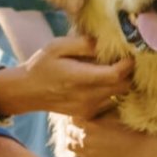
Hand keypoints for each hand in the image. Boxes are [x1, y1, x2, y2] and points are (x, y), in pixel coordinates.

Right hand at [0, 35, 131, 117]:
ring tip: (112, 68)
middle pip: (123, 86)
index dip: (127, 64)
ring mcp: (88, 108)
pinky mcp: (88, 114)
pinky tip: (102, 81)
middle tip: (122, 59)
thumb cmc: (42, 65)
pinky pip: (110, 102)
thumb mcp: (57, 46)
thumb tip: (105, 43)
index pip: (115, 74)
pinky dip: (112, 91)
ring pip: (119, 95)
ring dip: (121, 82)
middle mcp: (86, 97)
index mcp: (79, 78)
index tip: (128, 53)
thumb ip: (82, 44)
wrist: (27, 91)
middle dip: (128, 72)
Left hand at [66, 115, 146, 156]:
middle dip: (72, 129)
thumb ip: (101, 108)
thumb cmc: (130, 128)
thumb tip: (94, 100)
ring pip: (71, 147)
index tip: (79, 117)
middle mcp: (85, 139)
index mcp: (90, 124)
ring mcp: (88, 153)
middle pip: (69, 132)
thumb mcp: (115, 113)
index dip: (74, 117)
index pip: (72, 119)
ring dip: (73, 143)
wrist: (142, 149)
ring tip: (78, 141)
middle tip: (78, 128)